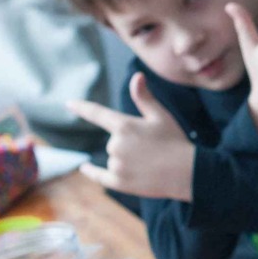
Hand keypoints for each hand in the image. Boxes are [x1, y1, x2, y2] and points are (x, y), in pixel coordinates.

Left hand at [67, 74, 195, 199]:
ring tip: (150, 164)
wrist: (188, 173)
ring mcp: (116, 165)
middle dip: (128, 144)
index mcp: (124, 125)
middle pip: (114, 141)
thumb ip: (144, 98)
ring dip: (126, 160)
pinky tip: (84, 167)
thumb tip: (136, 76)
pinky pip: (100, 176)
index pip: (97, 113)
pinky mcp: (119, 183)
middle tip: (151, 149)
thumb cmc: (176, 141)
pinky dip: (91, 172)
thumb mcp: (160, 116)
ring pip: (114, 159)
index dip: (82, 107)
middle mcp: (116, 145)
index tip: (69, 103)